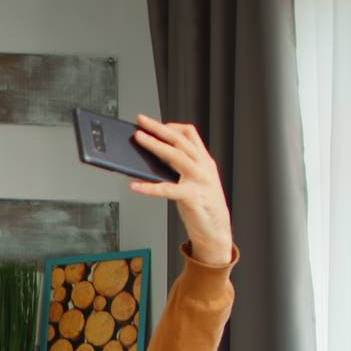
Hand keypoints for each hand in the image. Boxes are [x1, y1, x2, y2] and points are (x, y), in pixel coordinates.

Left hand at [128, 114, 233, 264]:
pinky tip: (134, 185)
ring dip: (155, 146)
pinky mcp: (192, 198)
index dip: (170, 125)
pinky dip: (149, 187)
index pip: (190, 134)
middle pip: (180, 140)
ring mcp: (199, 181)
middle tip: (140, 121)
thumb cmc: (201, 204)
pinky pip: (167, 190)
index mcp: (204, 160)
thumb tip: (151, 157)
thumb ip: (178, 168)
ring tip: (138, 139)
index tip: (152, 123)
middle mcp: (203, 166)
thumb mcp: (193, 180)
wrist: (216, 229)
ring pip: (176, 157)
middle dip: (159, 129)